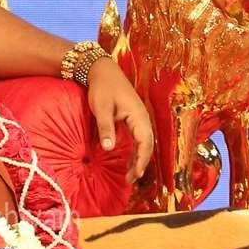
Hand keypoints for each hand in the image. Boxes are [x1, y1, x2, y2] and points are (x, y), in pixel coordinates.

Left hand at [87, 56, 154, 183]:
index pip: (145, 143)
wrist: (101, 69)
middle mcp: (142, 118)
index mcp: (139, 116)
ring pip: (143, 142)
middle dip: (141, 163)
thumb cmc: (102, 87)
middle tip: (131, 179)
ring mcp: (138, 118)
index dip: (142, 160)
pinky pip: (138, 137)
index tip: (135, 175)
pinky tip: (129, 160)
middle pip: (147, 145)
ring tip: (130, 175)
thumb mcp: (102, 108)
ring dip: (139, 158)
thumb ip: (106, 128)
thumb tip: (109, 148)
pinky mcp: (132, 117)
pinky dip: (135, 150)